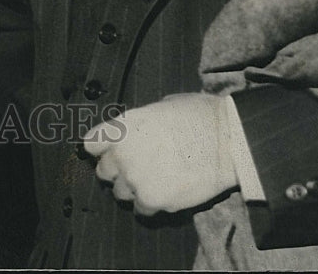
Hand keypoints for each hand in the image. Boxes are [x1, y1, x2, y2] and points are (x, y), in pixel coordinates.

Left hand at [82, 93, 237, 214]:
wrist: (227, 139)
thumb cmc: (198, 116)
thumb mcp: (160, 107)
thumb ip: (140, 123)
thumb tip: (138, 131)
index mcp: (122, 126)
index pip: (91, 144)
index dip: (100, 149)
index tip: (107, 153)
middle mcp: (122, 153)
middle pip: (103, 171)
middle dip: (117, 171)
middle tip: (134, 170)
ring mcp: (135, 178)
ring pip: (120, 193)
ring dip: (132, 189)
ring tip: (151, 183)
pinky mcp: (152, 199)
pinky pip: (141, 210)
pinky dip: (149, 205)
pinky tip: (162, 196)